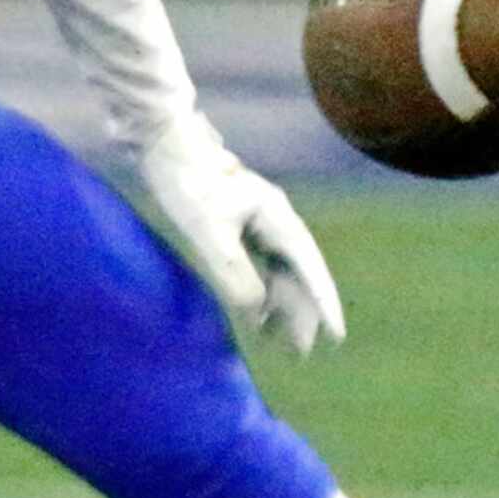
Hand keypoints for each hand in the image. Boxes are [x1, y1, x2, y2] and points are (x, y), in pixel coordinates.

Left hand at [132, 112, 344, 355]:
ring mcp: (258, 220)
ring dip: (281, 304)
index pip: (308, 267)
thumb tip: (257, 311)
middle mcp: (274, 219)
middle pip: (298, 272)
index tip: (335, 336)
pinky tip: (256, 312)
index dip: (322, 303)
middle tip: (301, 353)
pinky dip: (262, 289)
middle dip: (302, 312)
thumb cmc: (186, 184)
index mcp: (276, 217)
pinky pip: (261, 263)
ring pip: (280, 270)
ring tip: (280, 342)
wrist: (163, 144)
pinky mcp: (238, 222)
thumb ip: (235, 274)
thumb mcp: (208, 233)